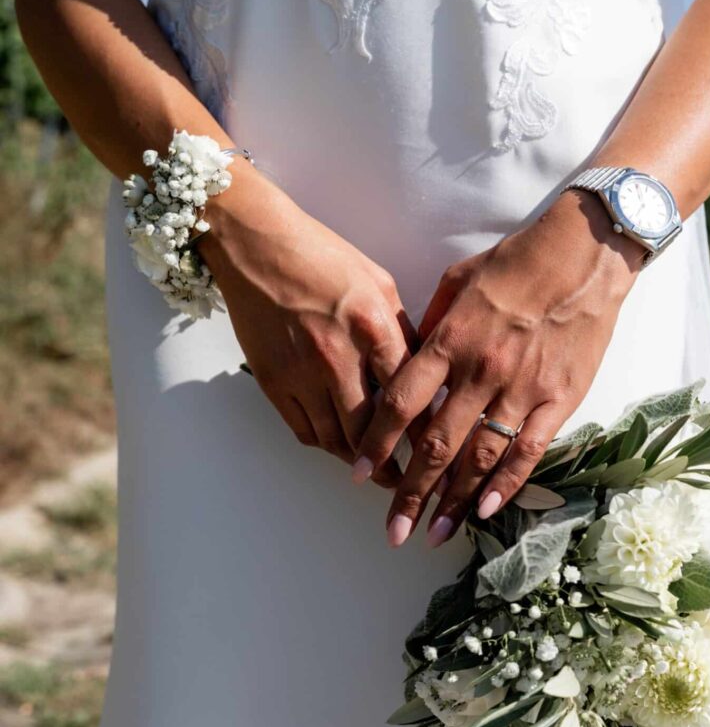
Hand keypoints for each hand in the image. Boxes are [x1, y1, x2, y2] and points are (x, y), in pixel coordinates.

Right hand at [200, 165, 415, 485]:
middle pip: (371, 430)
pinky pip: (304, 430)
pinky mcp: (272, 381)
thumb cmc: (320, 255)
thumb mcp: (377, 282)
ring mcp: (301, 372)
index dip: (425, 430)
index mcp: (371, 325)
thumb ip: (400, 329)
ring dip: (358, 463)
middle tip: (408, 482)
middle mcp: (338, 355)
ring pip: (336, 440)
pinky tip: (340, 448)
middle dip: (393, 465)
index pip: (407, 393)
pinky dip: (325, 446)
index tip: (437, 451)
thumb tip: (422, 371)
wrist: (255, 244)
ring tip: (376, 475)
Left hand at [353, 189, 644, 543]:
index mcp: (449, 341)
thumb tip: (406, 362)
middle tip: (393, 530)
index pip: (401, 403)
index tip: (360, 474)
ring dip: (454, 501)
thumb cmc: (515, 262)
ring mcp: (522, 388)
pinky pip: (528, 451)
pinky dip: (506, 485)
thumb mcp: (456, 282)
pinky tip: (485, 512)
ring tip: (434, 534)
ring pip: (480, 458)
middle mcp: (480, 371)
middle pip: (436, 444)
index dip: (377, 443)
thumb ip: (430, 327)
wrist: (584, 253)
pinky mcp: (559, 398)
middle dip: (411, 493)